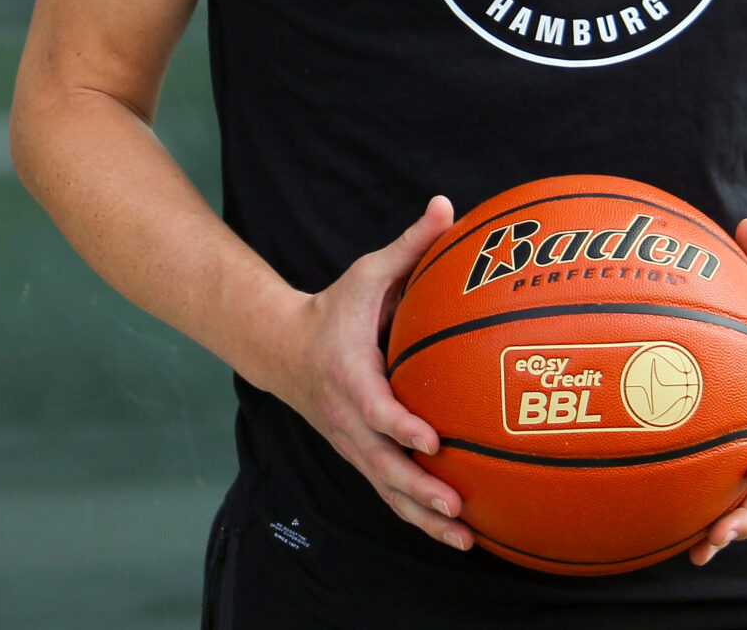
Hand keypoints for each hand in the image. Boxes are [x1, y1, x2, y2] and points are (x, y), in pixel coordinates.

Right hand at [261, 196, 474, 549]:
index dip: (400, 426)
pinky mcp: (359, 457)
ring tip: (465, 540)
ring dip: (423, 519)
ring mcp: (352, 444)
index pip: (375, 408)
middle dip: (419, 490)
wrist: (281, 347)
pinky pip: (389, 494)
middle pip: (383, 465)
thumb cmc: (335, 308)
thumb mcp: (367, 274)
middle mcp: (348, 419)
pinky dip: (417, 517)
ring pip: (387, 491)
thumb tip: (447, 207)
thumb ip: (409, 246)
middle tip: (457, 506)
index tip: (430, 441)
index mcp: (350, 376)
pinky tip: (455, 535)